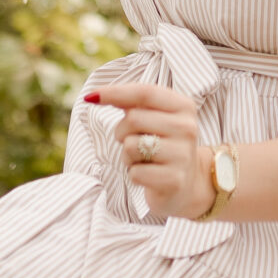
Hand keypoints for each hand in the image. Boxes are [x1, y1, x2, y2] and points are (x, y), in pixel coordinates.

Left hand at [85, 83, 213, 219]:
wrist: (186, 185)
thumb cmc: (161, 145)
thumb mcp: (154, 119)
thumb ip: (132, 104)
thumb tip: (95, 95)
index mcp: (183, 107)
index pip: (145, 92)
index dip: (115, 92)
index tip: (90, 97)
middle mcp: (187, 128)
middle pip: (133, 119)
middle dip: (122, 132)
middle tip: (133, 141)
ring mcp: (182, 155)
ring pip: (130, 146)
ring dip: (127, 156)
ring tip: (142, 160)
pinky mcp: (174, 180)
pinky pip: (135, 172)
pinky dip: (133, 174)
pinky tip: (148, 175)